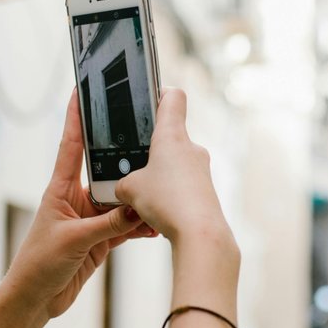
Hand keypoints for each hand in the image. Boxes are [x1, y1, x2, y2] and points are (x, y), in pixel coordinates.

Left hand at [0, 90, 153, 327]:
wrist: (36, 300)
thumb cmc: (39, 265)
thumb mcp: (74, 241)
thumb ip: (107, 225)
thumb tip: (137, 209)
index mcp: (60, 189)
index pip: (70, 144)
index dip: (75, 116)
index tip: (82, 88)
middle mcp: (77, 198)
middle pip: (106, 170)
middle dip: (126, 159)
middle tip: (149, 141)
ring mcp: (90, 218)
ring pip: (122, 200)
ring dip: (139, 199)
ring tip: (162, 191)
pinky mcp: (101, 239)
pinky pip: (127, 225)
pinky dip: (141, 226)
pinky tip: (157, 225)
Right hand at [115, 88, 233, 248]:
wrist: (199, 234)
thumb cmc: (167, 203)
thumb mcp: (129, 190)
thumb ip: (122, 182)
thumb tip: (125, 187)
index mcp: (171, 136)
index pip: (173, 97)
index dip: (160, 93)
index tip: (149, 98)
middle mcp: (191, 148)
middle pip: (170, 136)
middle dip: (150, 149)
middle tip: (132, 163)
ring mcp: (201, 169)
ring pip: (175, 164)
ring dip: (159, 175)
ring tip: (143, 195)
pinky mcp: (206, 190)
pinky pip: (183, 185)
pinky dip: (169, 193)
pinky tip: (157, 210)